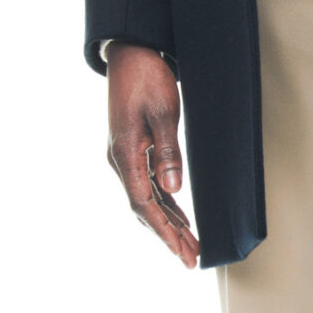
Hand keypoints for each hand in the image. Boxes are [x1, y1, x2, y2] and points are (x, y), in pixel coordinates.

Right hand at [105, 44, 198, 266]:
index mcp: (124, 154)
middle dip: (169, 236)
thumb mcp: (163, 112)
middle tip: (192, 260)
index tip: (184, 252)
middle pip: (145, 209)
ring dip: (168, 223)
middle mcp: (120, 160)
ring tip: (190, 245)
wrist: (130, 53)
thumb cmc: (147, 77)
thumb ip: (167, 152)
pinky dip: (165, 205)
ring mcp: (124, 156)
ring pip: (147, 200)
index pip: (145, 204)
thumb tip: (173, 190)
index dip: (166, 232)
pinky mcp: (132, 150)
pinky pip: (148, 186)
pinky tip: (178, 217)